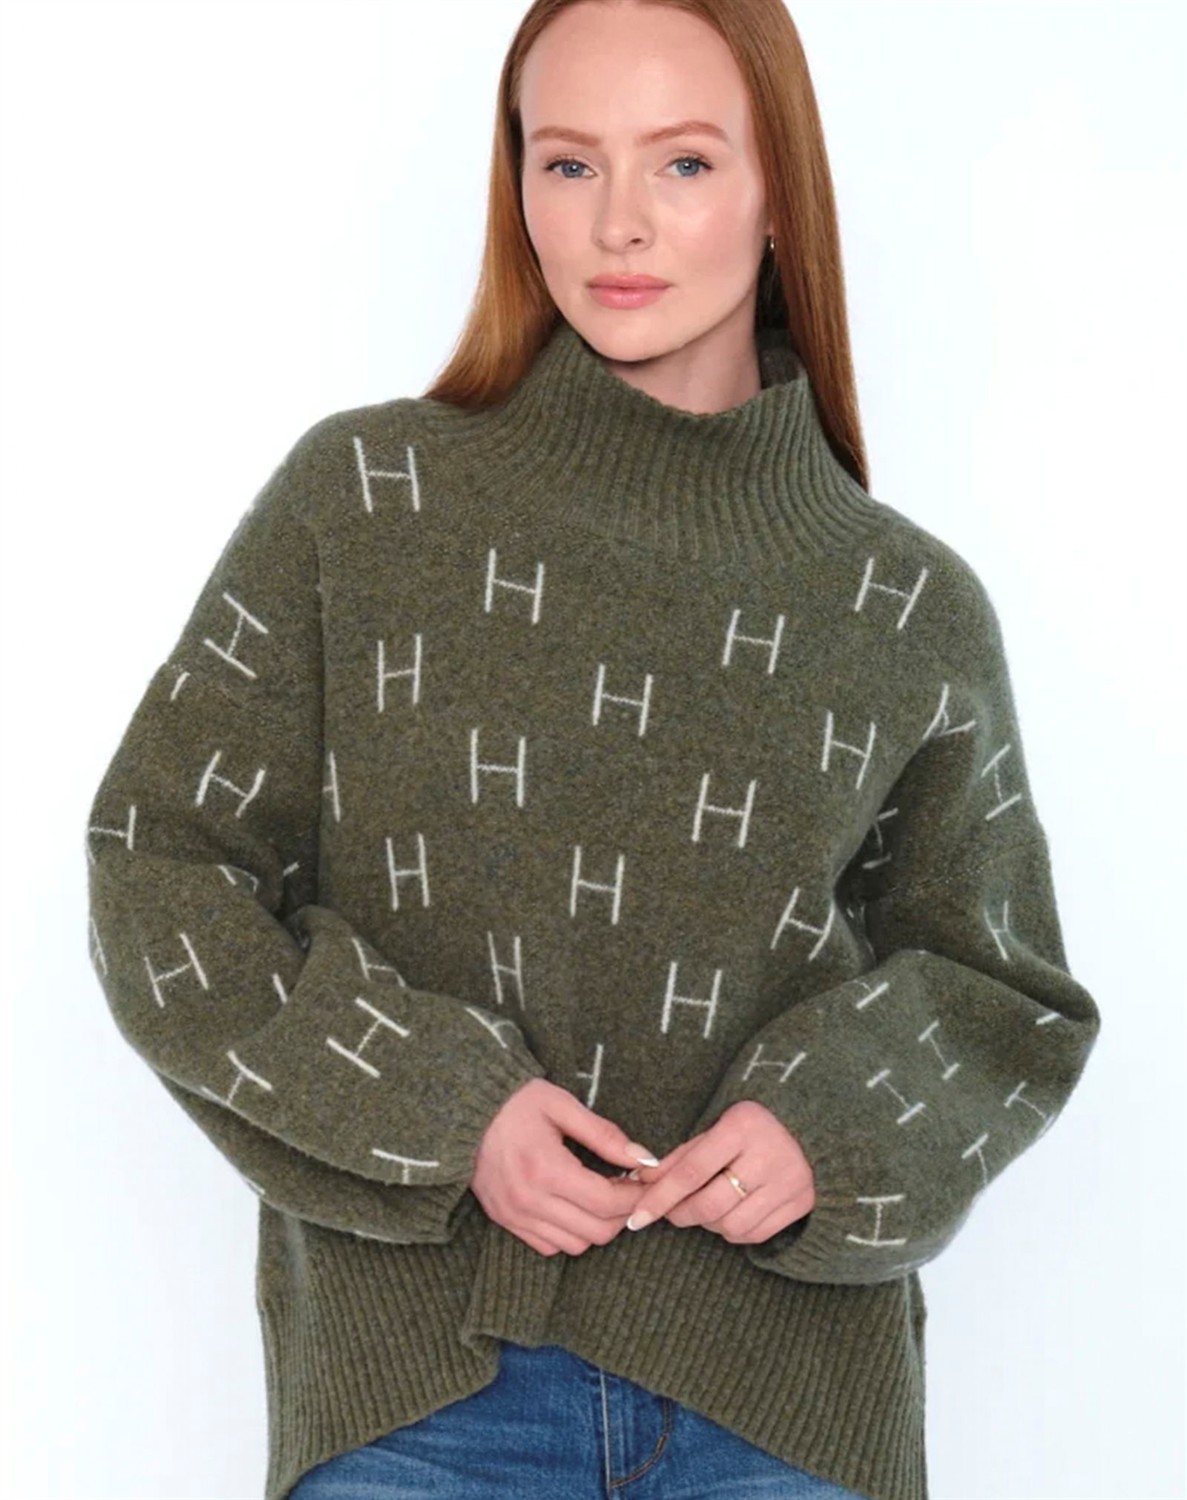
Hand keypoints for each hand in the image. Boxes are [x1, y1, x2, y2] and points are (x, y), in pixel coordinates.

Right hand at [471, 1078, 658, 1256]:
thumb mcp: (562, 1106)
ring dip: (597, 1226)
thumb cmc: (516, 1102)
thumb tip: (644, 1159)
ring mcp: (514, 1216)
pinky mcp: (505, 1222)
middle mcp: (529, 1201)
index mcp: (546, 1169)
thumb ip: (605, 1135)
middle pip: (596, 1232)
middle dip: (622, 1214)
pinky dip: (569, 1234)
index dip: (635, 1196)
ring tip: (601, 1196)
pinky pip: (548, 1247)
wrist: (463, 1111)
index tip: (646, 1180)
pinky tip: (574, 1207)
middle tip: (627, 1188)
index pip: (606, 1202)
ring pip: (575, 1246)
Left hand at [617, 1101, 814, 1243]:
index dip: (660, 1198)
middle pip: (710, 1205)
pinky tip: (732, 1212)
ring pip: (730, 1225)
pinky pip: (754, 1235)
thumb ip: (679, 1158)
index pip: (691, 1172)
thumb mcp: (713, 1131)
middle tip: (672, 1211)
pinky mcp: (802, 1203)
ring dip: (709, 1223)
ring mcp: (789, 1181)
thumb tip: (640, 1184)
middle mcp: (769, 1154)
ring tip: (707, 1206)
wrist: (809, 1129)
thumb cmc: (749, 1130)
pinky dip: (733, 1231)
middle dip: (682, 1214)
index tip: (637, 1218)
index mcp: (741, 1127)